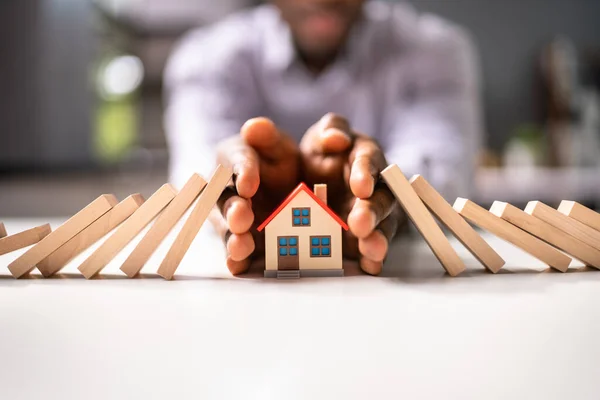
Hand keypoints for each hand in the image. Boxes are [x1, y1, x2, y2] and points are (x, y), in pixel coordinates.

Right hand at [212, 118, 300, 273]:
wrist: (286, 188)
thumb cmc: (277, 161)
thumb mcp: (277, 144)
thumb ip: (267, 136)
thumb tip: (254, 127)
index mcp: (233, 158)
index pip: (235, 160)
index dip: (242, 171)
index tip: (249, 183)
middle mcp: (225, 189)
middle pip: (225, 199)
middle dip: (233, 209)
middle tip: (242, 217)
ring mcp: (230, 218)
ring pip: (226, 228)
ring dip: (232, 237)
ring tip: (241, 246)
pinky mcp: (240, 241)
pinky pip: (234, 252)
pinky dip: (235, 260)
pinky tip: (238, 267)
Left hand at [300, 113, 404, 274]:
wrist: (314, 181)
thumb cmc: (324, 153)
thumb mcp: (321, 137)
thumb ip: (330, 131)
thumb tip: (336, 138)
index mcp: (365, 157)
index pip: (369, 161)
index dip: (366, 173)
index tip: (360, 186)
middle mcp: (376, 187)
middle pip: (381, 199)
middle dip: (372, 211)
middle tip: (360, 223)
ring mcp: (374, 215)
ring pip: (383, 226)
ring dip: (378, 237)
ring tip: (370, 249)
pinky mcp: (366, 238)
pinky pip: (373, 249)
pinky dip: (373, 259)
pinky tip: (370, 266)